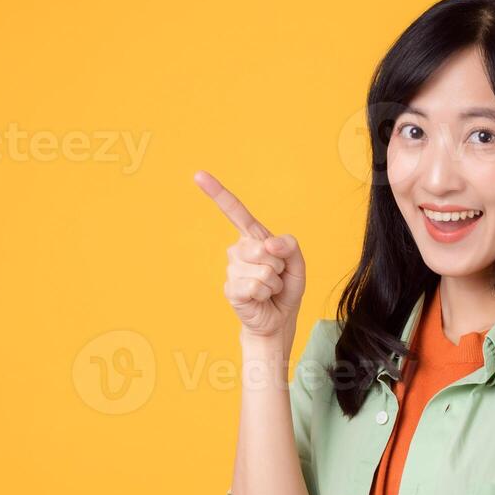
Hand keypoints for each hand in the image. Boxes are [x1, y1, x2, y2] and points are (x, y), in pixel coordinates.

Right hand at [196, 170, 306, 340]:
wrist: (277, 319)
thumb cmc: (285, 289)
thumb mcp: (296, 263)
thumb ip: (289, 246)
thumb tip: (269, 243)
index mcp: (253, 237)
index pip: (235, 211)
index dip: (217, 193)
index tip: (198, 175)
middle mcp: (238, 250)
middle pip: (264, 247)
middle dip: (279, 265)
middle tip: (276, 276)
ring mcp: (232, 269)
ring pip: (263, 269)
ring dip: (274, 282)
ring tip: (269, 289)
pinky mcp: (231, 289)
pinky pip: (256, 285)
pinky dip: (265, 293)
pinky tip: (260, 298)